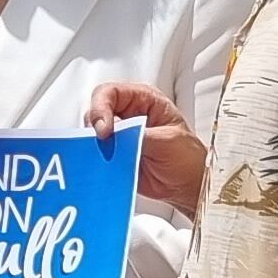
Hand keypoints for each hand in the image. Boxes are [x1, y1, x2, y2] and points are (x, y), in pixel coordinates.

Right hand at [82, 80, 208, 210]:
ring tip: (103, 157)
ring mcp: (118, 135)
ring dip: (93, 145)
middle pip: (96, 111)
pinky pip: (95, 154)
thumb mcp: (166, 141)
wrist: (186, 184)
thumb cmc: (186, 157)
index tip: (104, 130)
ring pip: (91, 133)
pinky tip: (101, 166)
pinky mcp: (113, 155)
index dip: (101, 107)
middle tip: (102, 145)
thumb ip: (138, 135)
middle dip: (94, 128)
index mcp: (143, 100)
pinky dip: (94, 159)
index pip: (110, 93)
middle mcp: (127, 114)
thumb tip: (114, 135)